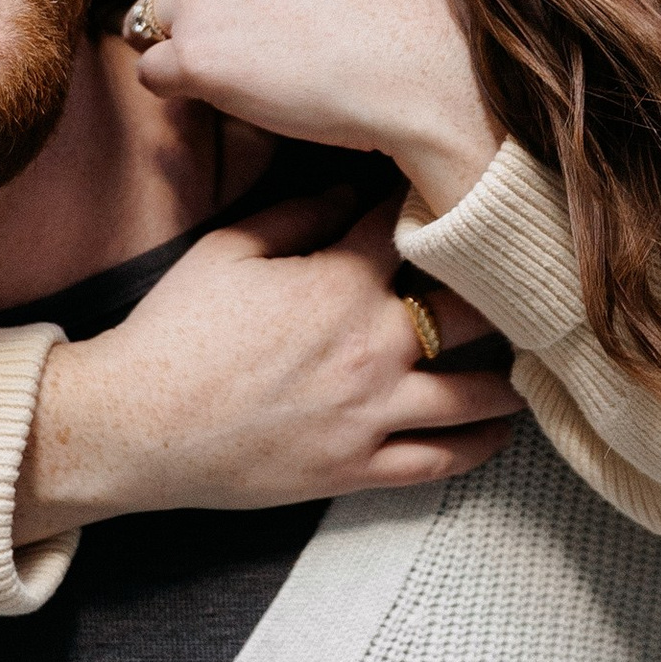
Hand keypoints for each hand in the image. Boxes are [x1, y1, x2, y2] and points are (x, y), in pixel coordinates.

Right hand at [18, 195, 519, 530]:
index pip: (409, 231)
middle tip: (510, 280)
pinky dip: (480, 445)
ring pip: (475, 394)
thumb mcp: (227, 250)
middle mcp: (373, 348)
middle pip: (468, 311)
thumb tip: (348, 192)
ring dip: (507, 373)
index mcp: (341, 284)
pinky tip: (498, 428)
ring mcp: (371, 415)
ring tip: (526, 359)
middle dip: (492, 289)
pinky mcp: (358, 469)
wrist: (134, 426)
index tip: (444, 197)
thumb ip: (297, 215)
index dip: (426, 207)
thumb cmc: (173, 333)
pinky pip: (441, 462)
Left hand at [124, 0, 496, 216]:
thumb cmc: (376, 15)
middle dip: (173, 4)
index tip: (235, 0)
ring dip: (180, 48)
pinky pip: (150, 73)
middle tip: (227, 38)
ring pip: (144, 23)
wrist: (411, 65)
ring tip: (242, 67)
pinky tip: (230, 91)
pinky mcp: (193, 55)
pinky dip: (179, 89)